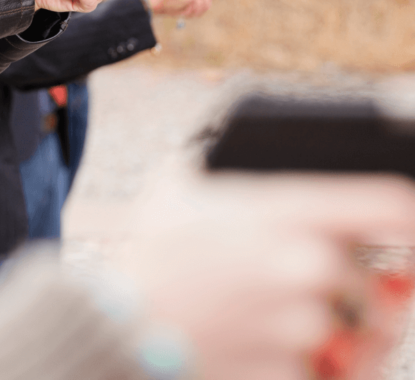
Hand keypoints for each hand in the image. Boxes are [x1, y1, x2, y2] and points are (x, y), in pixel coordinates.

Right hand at [117, 174, 414, 379]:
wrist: (117, 329)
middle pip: (374, 280)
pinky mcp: (293, 374)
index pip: (390, 206)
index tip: (409, 226)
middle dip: (348, 286)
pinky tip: (268, 349)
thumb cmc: (149, 254)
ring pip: (357, 330)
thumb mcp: (177, 186)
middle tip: (305, 286)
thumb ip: (221, 161)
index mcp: (284, 213)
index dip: (408, 213)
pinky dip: (308, 366)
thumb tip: (241, 147)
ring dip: (336, 329)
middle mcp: (306, 268)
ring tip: (287, 321)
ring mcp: (304, 326)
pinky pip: (329, 372)